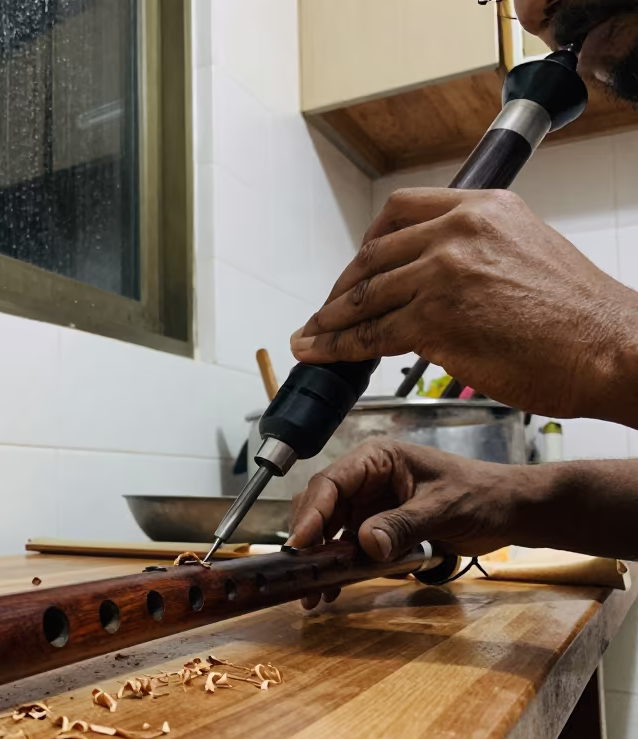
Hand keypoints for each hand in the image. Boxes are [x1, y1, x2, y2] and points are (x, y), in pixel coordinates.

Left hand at [290, 188, 637, 424]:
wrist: (612, 348)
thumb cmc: (579, 316)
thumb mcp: (526, 250)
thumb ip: (476, 251)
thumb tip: (433, 276)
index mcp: (482, 206)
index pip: (400, 211)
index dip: (368, 243)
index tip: (357, 267)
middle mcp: (459, 230)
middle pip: (374, 255)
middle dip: (343, 287)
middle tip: (326, 310)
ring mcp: (443, 273)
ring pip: (365, 295)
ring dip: (329, 319)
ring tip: (310, 336)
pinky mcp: (434, 319)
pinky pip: (369, 333)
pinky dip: (337, 345)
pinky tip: (320, 351)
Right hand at [290, 440, 532, 596]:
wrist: (511, 512)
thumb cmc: (483, 496)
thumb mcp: (443, 509)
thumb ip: (403, 525)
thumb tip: (365, 545)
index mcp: (376, 459)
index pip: (331, 483)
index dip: (311, 513)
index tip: (299, 543)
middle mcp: (365, 480)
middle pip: (321, 507)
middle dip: (308, 541)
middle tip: (300, 575)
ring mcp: (369, 505)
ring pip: (329, 531)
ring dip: (320, 560)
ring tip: (313, 592)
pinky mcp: (377, 528)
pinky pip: (348, 547)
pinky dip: (339, 567)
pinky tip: (334, 589)